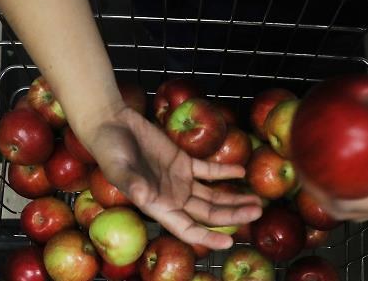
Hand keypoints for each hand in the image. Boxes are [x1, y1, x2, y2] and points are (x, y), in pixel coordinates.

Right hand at [84, 107, 261, 248]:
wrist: (111, 125)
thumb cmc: (110, 150)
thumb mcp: (118, 168)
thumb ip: (132, 184)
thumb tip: (146, 199)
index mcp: (158, 205)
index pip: (187, 229)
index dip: (208, 237)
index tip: (229, 242)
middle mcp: (172, 197)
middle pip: (209, 213)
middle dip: (233, 215)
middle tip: (257, 212)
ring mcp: (180, 180)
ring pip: (213, 194)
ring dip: (235, 197)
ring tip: (257, 199)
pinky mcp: (183, 161)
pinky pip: (209, 170)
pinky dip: (225, 171)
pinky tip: (241, 170)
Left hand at [303, 89, 367, 220]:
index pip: (349, 205)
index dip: (319, 191)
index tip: (299, 167)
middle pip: (347, 200)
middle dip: (318, 182)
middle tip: (299, 154)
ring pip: (361, 184)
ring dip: (336, 170)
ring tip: (315, 142)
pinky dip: (360, 151)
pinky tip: (355, 124)